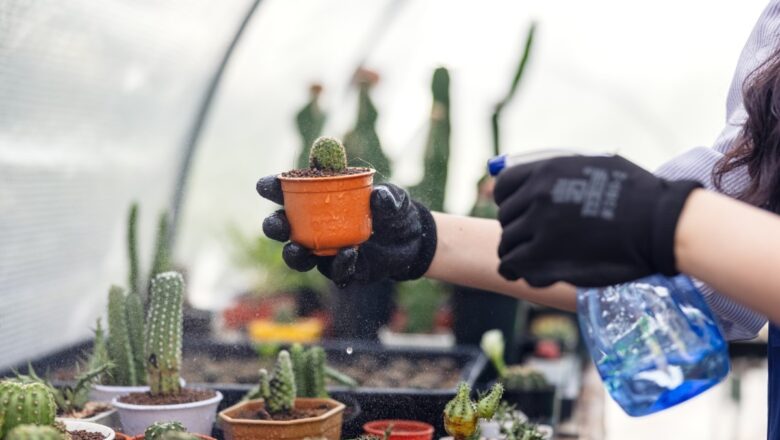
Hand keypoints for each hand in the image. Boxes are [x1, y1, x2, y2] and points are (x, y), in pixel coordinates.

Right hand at [256, 176, 436, 286]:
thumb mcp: (396, 199)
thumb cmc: (394, 211)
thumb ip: (388, 197)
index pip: (288, 192)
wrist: (412, 241)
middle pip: (283, 227)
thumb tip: (378, 195)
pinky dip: (338, 265)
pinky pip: (334, 272)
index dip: (273, 188)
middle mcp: (315, 225)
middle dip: (274, 225)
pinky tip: (349, 254)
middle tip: (280, 224)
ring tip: (299, 249)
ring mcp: (326, 250)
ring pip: (298, 255)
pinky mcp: (342, 270)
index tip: (266, 186)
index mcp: (320, 198)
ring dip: (293, 253)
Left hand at [493, 155, 701, 286]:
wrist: (660, 224)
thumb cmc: (638, 195)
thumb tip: (538, 178)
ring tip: (540, 261)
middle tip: (540, 242)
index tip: (523, 213)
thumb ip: (562, 172)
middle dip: (520, 230)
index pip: (504, 186)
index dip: (510, 201)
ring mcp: (539, 226)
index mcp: (546, 170)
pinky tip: (540, 274)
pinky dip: (523, 272)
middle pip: (506, 218)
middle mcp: (537, 195)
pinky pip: (515, 266)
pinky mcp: (545, 257)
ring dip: (520, 254)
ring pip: (507, 244)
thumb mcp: (595, 166)